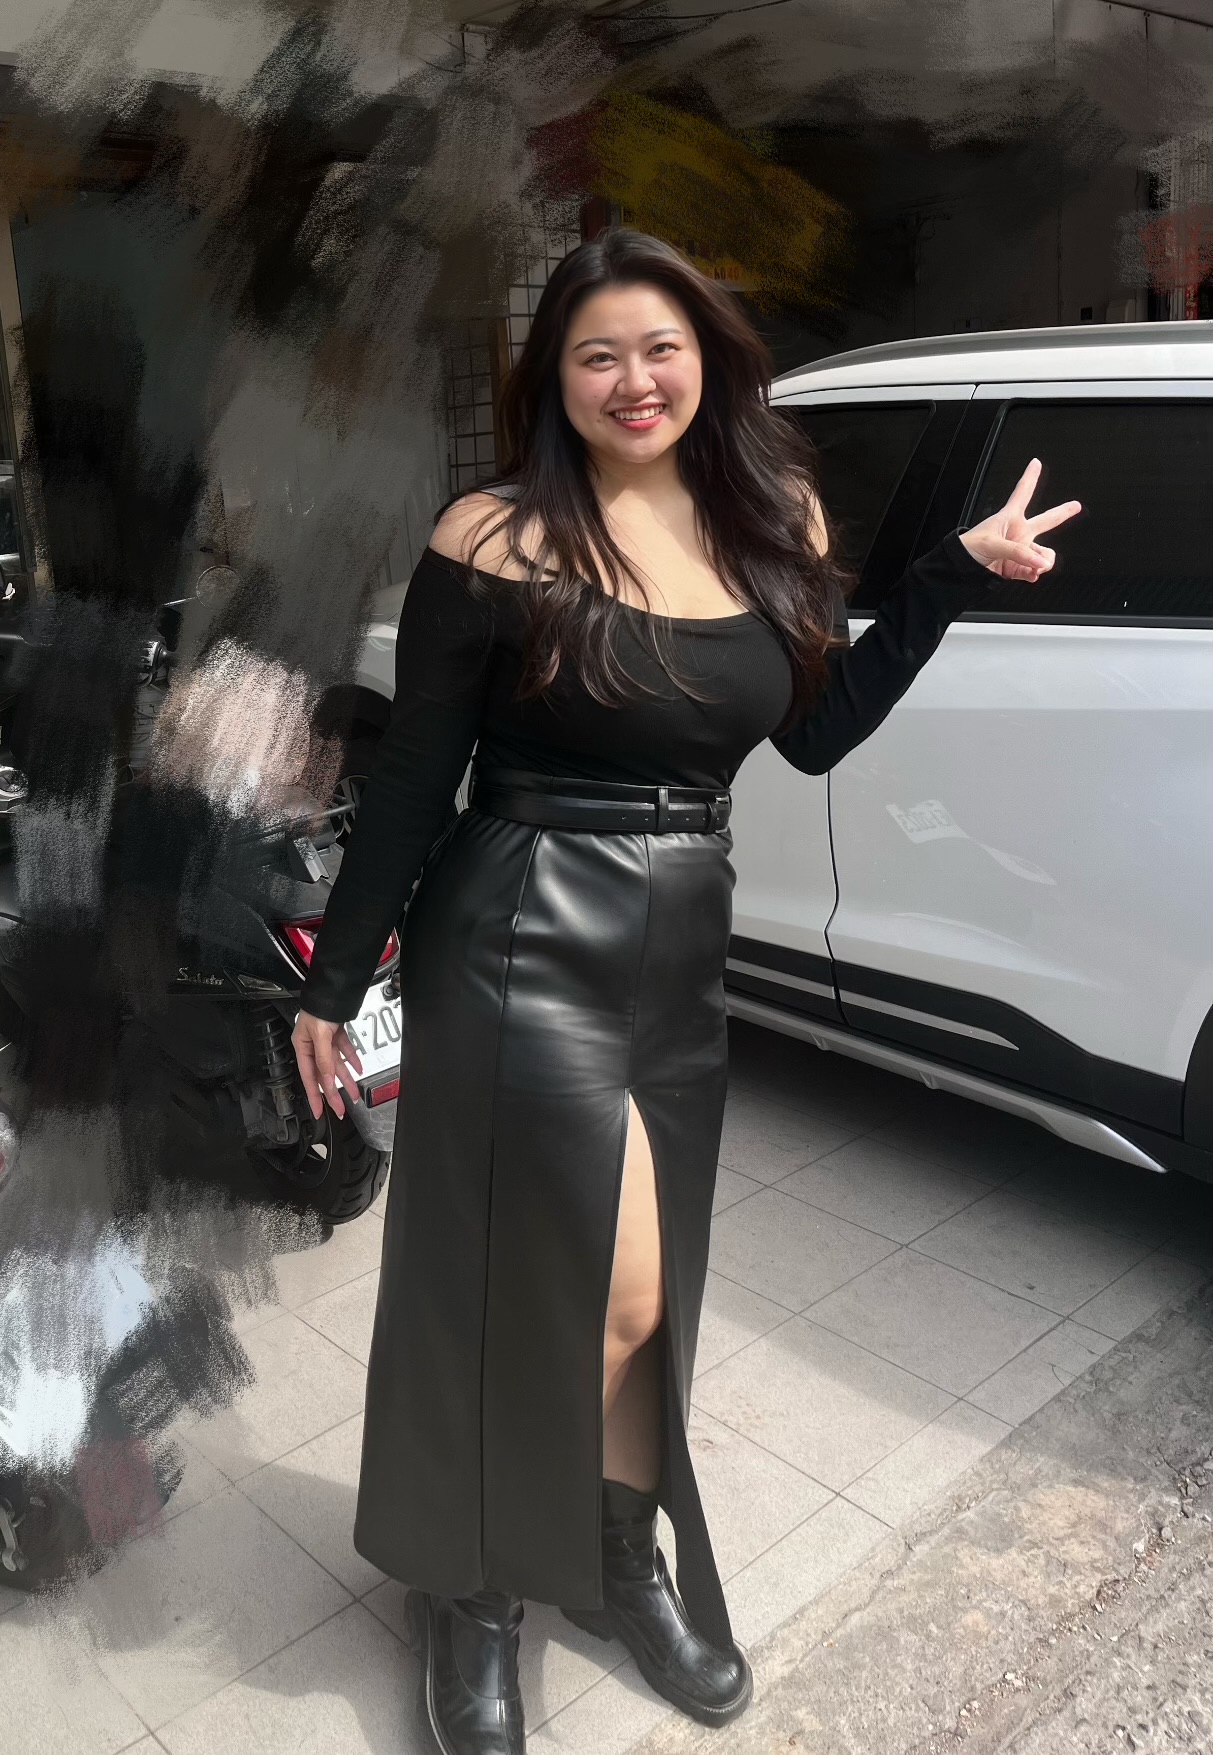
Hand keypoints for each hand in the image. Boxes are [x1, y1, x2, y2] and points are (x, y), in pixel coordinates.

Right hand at [291, 1010, 362, 1120]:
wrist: (331, 989)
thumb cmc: (318, 1008)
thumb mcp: (320, 1035)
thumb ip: (324, 1059)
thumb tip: (327, 1080)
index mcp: (303, 1048)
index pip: (309, 1078)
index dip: (314, 1097)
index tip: (319, 1111)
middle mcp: (313, 1046)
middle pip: (324, 1075)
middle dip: (333, 1093)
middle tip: (340, 1109)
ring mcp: (325, 1040)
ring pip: (336, 1065)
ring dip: (346, 1080)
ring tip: (354, 1094)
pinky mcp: (336, 1033)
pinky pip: (344, 1050)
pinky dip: (352, 1059)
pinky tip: (358, 1069)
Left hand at [960, 459, 1081, 581]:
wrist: (961, 569)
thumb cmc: (970, 548)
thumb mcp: (993, 544)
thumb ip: (1018, 553)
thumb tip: (1040, 562)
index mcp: (1009, 518)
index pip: (1022, 493)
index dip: (1030, 477)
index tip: (1035, 463)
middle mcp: (1019, 533)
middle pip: (1045, 521)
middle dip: (1062, 513)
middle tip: (1075, 506)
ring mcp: (1020, 551)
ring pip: (1043, 555)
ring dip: (1043, 562)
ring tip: (1036, 567)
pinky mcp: (1018, 567)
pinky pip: (1034, 571)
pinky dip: (1034, 574)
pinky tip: (1032, 575)